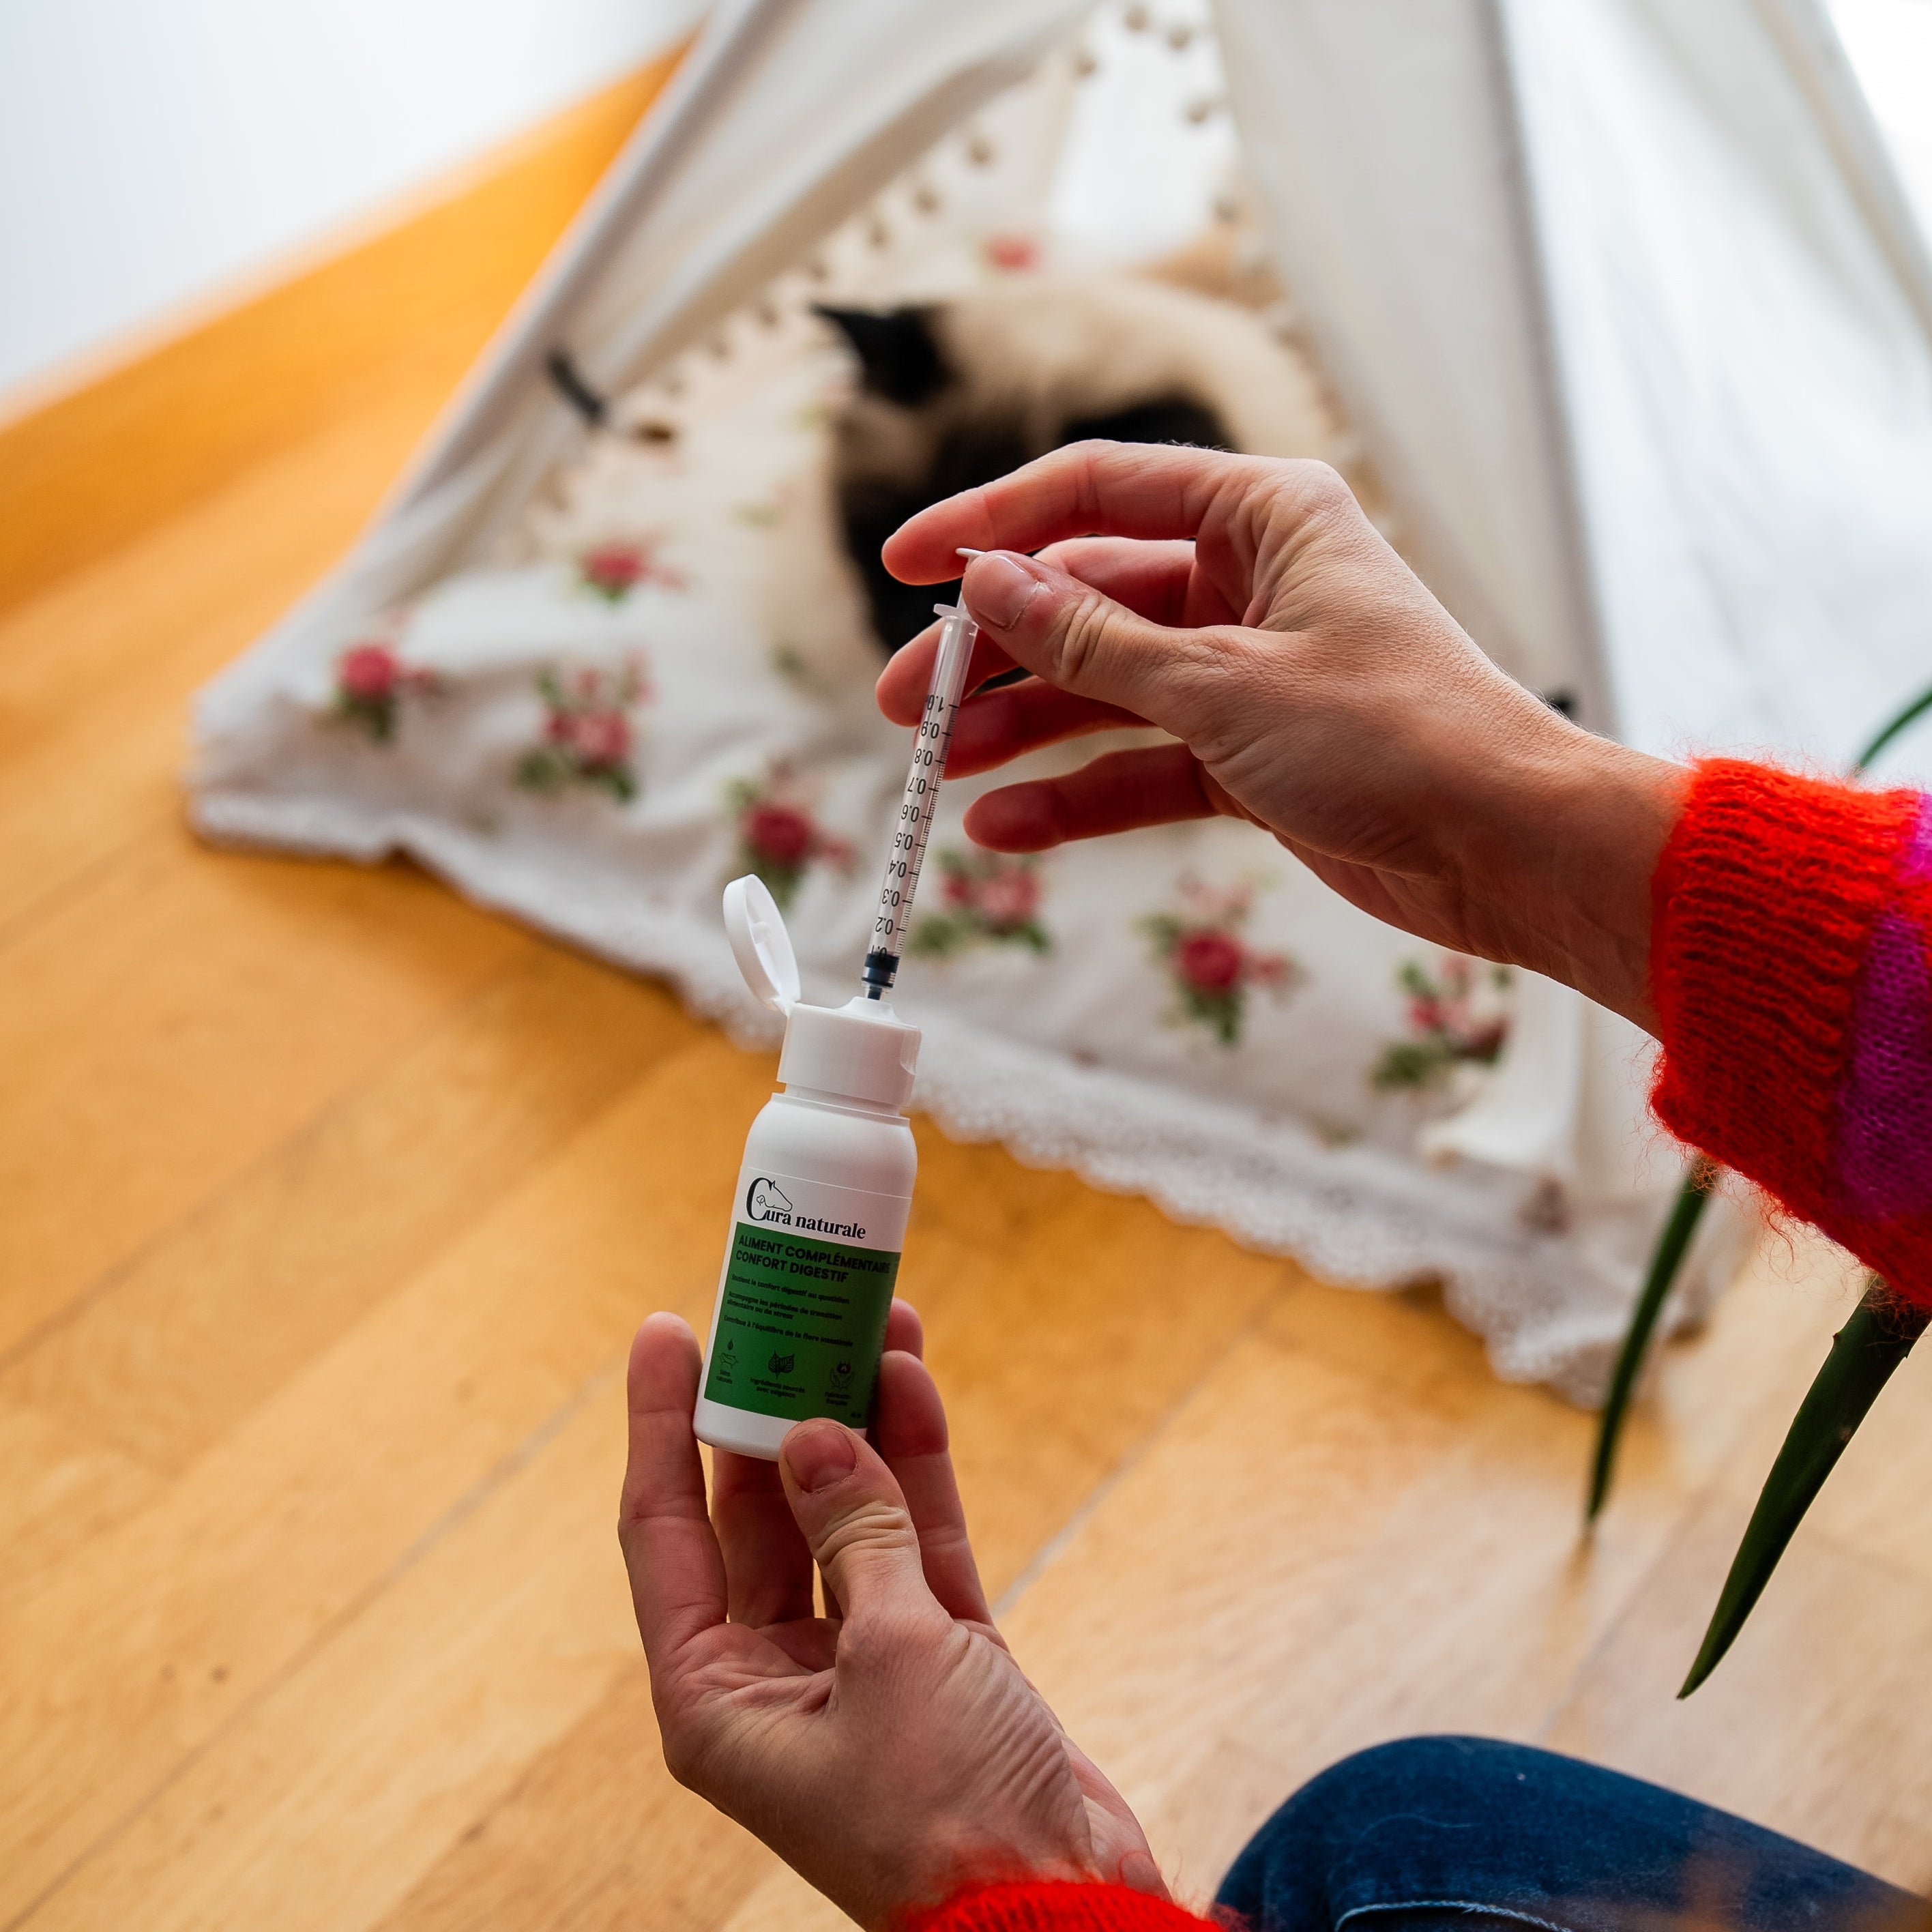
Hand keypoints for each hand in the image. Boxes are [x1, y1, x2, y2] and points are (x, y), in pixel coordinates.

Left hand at [619, 1303, 1163, 1928]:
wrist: (1059, 1912)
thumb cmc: (948, 1817)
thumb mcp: (894, 1656)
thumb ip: (853, 1534)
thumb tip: (815, 1435)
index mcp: (718, 1697)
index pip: (666, 1530)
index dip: (661, 1425)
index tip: (670, 1331)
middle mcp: (775, 1672)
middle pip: (757, 1511)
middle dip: (774, 1409)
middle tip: (784, 1312)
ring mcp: (860, 1660)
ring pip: (842, 1513)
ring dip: (854, 1422)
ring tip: (864, 1320)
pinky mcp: (938, 1655)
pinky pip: (912, 1539)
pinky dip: (914, 1468)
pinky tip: (911, 1385)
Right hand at [877, 443, 1683, 1030]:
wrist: (1510, 852)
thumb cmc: (1397, 738)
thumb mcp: (1222, 685)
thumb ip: (1094, 641)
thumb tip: (989, 585)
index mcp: (1261, 515)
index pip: (1096, 493)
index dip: (991, 526)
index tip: (905, 565)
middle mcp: (1249, 582)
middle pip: (1087, 601)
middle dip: (993, 655)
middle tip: (903, 702)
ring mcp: (1247, 672)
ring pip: (1105, 688)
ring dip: (1023, 731)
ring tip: (939, 772)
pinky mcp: (1251, 755)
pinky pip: (1140, 763)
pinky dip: (1079, 795)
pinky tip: (1007, 829)